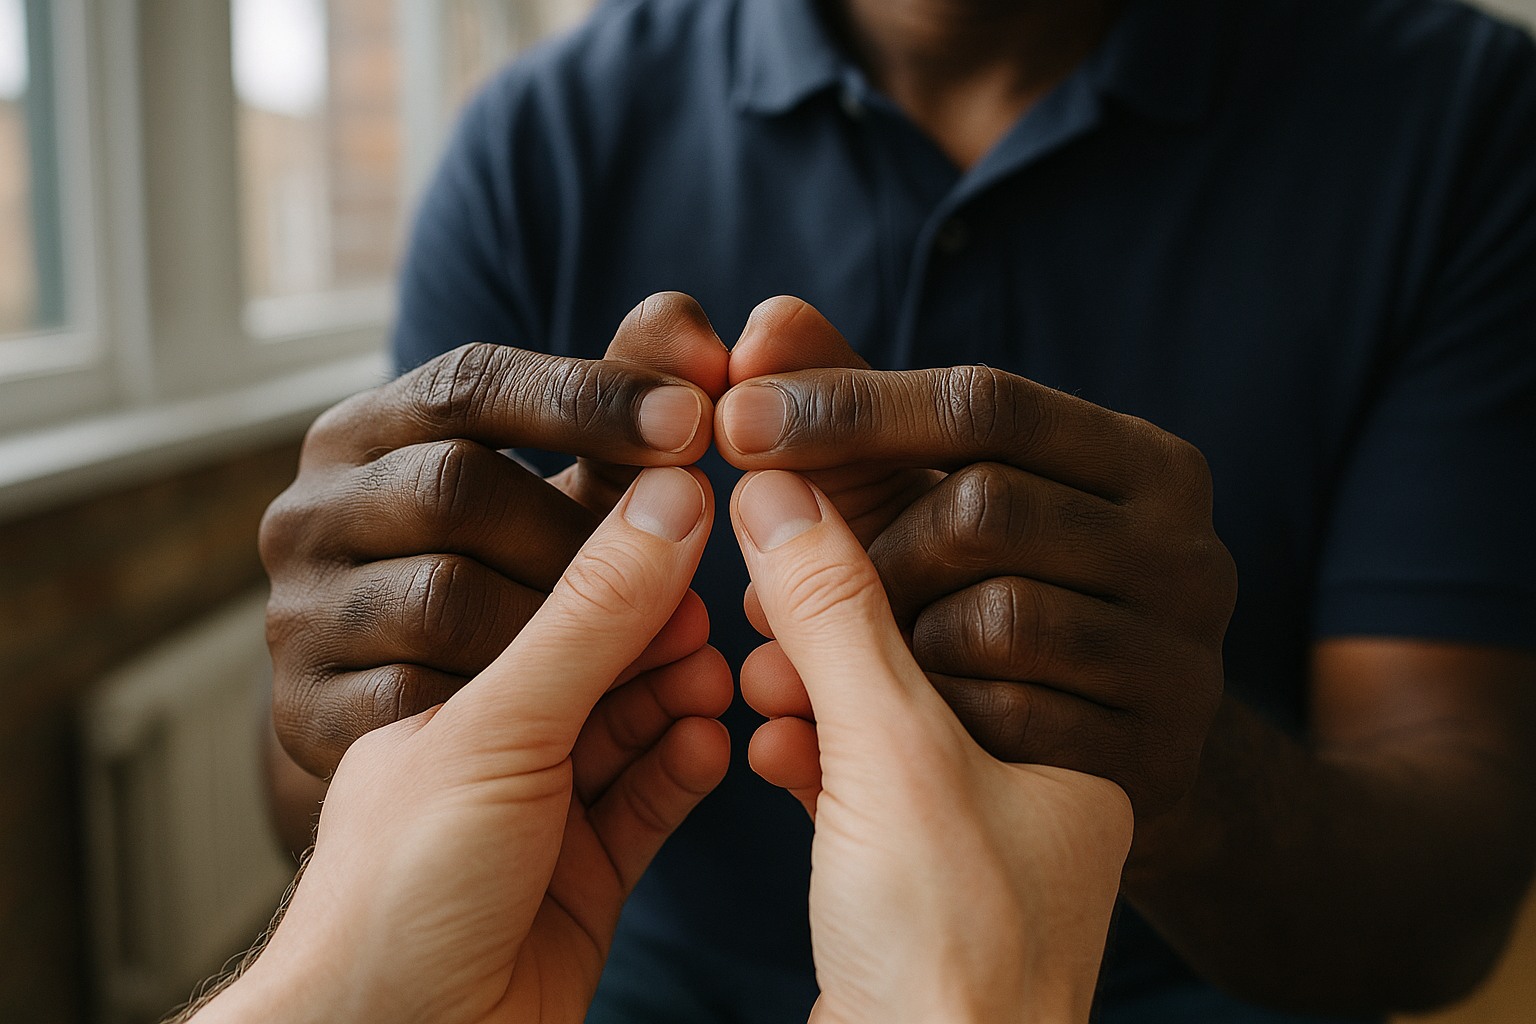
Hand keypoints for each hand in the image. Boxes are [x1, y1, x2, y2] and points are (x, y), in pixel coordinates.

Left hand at [199, 467, 730, 1023]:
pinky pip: (649, 809)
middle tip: (713, 618)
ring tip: (718, 684)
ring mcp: (543, 821)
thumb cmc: (399, 894)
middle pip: (600, 671)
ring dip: (680, 703)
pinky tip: (711, 746)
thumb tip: (665, 499)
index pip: (548, 608)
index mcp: (448, 702)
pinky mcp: (588, 884)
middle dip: (660, 640)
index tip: (688, 528)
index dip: (621, 571)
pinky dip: (684, 773)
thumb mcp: (500, 729)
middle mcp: (496, 756)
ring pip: (632, 737)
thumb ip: (590, 617)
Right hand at [260, 293, 727, 775]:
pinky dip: (522, 706)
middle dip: (581, 529)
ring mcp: (298, 616)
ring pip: (444, 600)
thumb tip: (705, 334)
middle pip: (454, 488)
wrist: (419, 718)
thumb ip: (633, 407)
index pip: (469, 383)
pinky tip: (589, 709)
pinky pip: (428, 702)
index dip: (588, 397)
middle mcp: (308, 513)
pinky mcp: (306, 715)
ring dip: (564, 623)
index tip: (693, 420)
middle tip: (673, 565)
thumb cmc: (514, 571)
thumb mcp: (571, 486)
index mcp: (363, 433)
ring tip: (645, 641)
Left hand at [717, 297, 1237, 815]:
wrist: (1103, 752)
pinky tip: (874, 723)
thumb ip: (859, 411)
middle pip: (984, 509)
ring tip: (823, 656)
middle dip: (862, 548)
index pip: (986, 401)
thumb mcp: (941, 496)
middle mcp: (1192, 555)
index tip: (736, 419)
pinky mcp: (1158, 758)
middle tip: (778, 586)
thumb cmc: (1000, 592)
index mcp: (1150, 465)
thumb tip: (764, 323)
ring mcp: (1187, 664)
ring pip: (993, 620)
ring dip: (883, 640)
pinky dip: (918, 720)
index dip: (851, 406)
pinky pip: (1004, 722)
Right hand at [731, 470, 1132, 1023]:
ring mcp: (972, 847)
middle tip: (763, 598)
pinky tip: (772, 751)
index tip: (803, 519)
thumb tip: (778, 491)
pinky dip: (809, 763)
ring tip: (759, 681)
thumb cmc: (951, 961)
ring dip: (810, 695)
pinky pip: (856, 795)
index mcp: (1074, 745)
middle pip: (920, 662)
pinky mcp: (909, 893)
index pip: (976, 603)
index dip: (883, 562)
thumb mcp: (892, 758)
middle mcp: (1035, 792)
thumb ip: (837, 618)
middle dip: (832, 631)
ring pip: (878, 727)